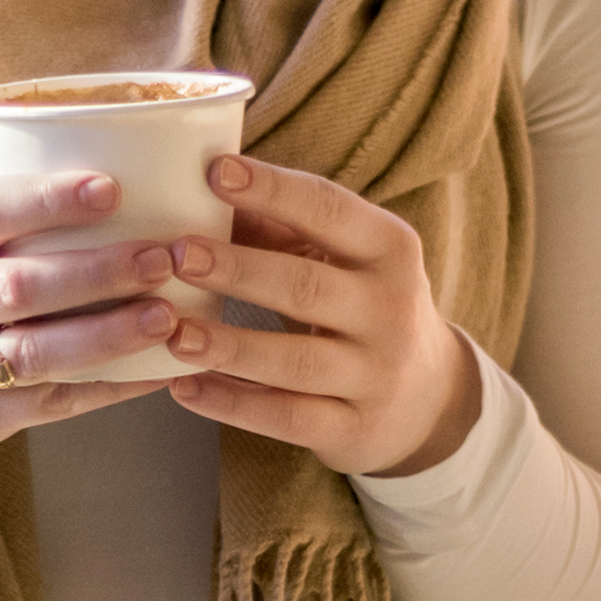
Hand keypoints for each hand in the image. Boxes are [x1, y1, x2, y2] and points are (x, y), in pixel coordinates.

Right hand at [0, 165, 214, 477]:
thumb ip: (5, 217)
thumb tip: (124, 174)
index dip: (49, 200)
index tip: (112, 189)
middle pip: (19, 286)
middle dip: (98, 272)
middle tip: (160, 258)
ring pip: (38, 352)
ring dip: (110, 334)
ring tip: (166, 316)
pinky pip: (53, 402)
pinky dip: (110, 386)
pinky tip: (157, 371)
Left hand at [156, 153, 479, 478]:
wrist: (429, 398)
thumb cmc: (364, 305)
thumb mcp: (345, 260)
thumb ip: (279, 230)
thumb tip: (199, 192)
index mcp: (390, 249)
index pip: (329, 209)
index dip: (273, 189)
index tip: (215, 170)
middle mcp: (390, 310)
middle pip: (306, 286)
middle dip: (239, 270)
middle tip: (177, 254)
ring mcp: (375, 375)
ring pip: (294, 360)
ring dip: (229, 346)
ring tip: (172, 332)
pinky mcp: (354, 429)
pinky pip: (286, 417)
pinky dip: (231, 404)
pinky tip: (183, 388)